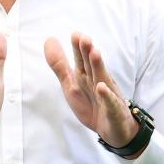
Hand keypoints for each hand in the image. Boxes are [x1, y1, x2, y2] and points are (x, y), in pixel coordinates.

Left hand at [44, 32, 139, 150]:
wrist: (114, 129)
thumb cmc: (92, 104)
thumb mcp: (71, 85)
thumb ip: (59, 65)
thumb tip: (49, 39)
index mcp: (86, 76)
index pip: (82, 60)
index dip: (78, 48)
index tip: (75, 34)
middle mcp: (98, 81)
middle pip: (91, 65)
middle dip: (88, 52)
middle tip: (85, 38)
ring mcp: (107, 95)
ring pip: (102, 78)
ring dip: (98, 66)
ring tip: (95, 52)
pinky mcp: (114, 110)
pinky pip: (110, 102)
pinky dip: (106, 95)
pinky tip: (101, 87)